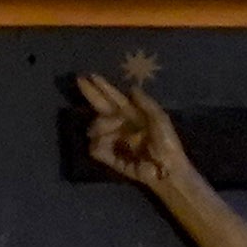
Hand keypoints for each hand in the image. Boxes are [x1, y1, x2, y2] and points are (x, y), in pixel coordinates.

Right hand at [79, 72, 183, 187]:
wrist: (166, 170)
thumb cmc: (166, 143)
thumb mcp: (160, 119)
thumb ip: (145, 103)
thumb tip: (131, 88)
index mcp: (134, 115)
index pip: (115, 98)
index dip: (104, 87)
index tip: (91, 76)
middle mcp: (122, 125)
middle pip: (102, 107)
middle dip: (92, 94)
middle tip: (79, 81)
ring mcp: (115, 140)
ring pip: (96, 128)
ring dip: (99, 127)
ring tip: (109, 135)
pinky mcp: (111, 157)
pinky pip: (96, 148)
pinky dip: (98, 147)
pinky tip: (104, 147)